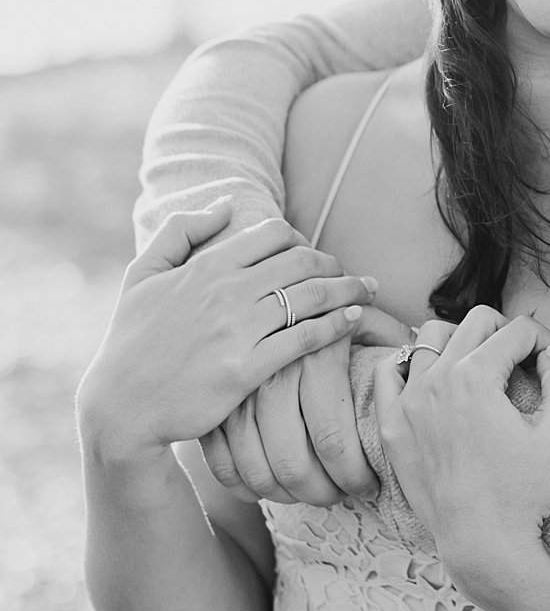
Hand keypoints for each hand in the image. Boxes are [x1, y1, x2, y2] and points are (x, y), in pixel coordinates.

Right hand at [77, 204, 373, 467]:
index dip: (300, 240)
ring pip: (311, 296)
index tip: (311, 254)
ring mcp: (238, 330)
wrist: (120, 407)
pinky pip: (305, 338)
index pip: (273, 234)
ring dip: (349, 289)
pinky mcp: (247, 369)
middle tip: (351, 273)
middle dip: (334, 264)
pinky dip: (336, 325)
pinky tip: (353, 320)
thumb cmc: (130, 340)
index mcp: (205, 266)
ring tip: (368, 290)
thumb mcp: (141, 274)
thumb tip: (225, 203)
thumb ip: (180, 230)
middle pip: (302, 261)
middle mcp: (226, 292)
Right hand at [201, 304, 409, 506]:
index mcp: (316, 353)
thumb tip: (420, 368)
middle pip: (293, 465)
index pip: (335, 440)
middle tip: (341, 495)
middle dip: (323, 493)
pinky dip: (243, 486)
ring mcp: (237, 391)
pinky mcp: (212, 403)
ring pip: (257, 470)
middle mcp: (273, 373)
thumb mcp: (364, 314)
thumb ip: (391, 340)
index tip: (370, 484)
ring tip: (311, 494)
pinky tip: (266, 489)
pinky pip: (221, 463)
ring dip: (287, 495)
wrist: (261, 286)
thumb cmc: (327, 307)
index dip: (354, 474)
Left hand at [372, 310, 549, 597]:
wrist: (483, 545)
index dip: (546, 342)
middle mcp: (436, 380)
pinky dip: (410, 363)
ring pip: (430, 336)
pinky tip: (433, 378)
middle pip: (477, 321)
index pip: (519, 330)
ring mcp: (408, 402)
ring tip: (481, 368)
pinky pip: (390, 371)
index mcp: (476, 377)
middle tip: (523, 363)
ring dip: (461, 341)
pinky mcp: (391, 426)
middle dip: (507, 333)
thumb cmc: (524, 493)